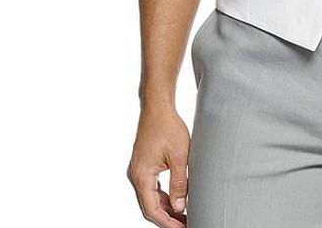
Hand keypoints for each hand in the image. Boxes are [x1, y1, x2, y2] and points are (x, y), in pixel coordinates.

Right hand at [127, 102, 190, 225]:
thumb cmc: (168, 127)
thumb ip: (179, 183)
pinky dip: (163, 195)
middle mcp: (136, 175)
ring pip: (151, 197)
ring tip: (184, 215)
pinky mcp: (144, 165)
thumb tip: (180, 207)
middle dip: (168, 217)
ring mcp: (138, 170)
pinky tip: (177, 199)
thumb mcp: (179, 156)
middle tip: (185, 223)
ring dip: (166, 207)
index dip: (167, 222)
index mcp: (142, 176)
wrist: (157, 107)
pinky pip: (152, 187)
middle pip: (150, 206)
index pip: (152, 210)